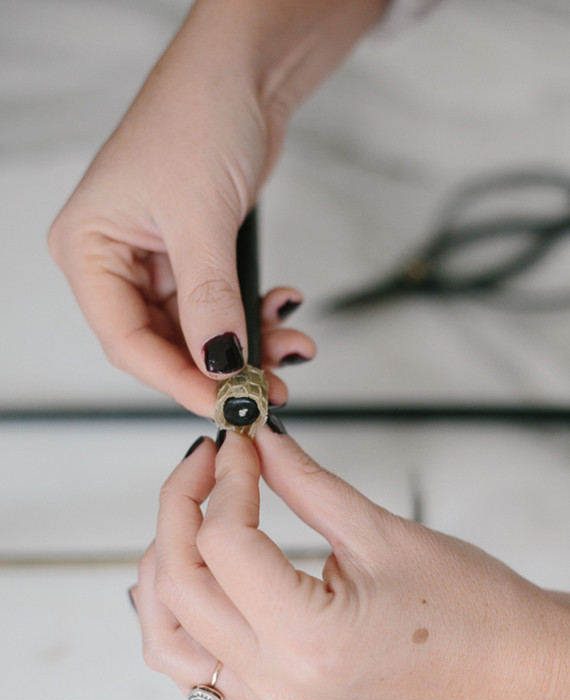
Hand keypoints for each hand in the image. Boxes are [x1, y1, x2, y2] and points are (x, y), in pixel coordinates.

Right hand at [47, 0, 384, 415]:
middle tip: (265, 390)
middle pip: (162, 343)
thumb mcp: (199, 218)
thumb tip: (219, 365)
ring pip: (198, 332)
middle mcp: (115, 260)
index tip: (225, 401)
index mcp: (87, 249)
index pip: (125, 340)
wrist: (244, 71)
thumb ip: (209, 300)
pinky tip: (284, 308)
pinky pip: (220, 307)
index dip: (177, 378)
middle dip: (219, 367)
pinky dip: (253, 316)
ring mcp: (156, 261)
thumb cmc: (198, 115)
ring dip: (246, 346)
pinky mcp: (194, 257)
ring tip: (290, 348)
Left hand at [133, 427, 569, 699]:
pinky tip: (198, 573)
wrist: (504, 662)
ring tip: (193, 516)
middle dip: (180, 508)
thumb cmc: (466, 605)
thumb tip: (259, 442)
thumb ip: (304, 482)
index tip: (244, 445)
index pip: (224, 545)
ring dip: (165, 569)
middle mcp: (276, 681)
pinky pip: (192, 668)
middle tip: (209, 462)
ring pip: (166, 638)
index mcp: (308, 639)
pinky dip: (179, 616)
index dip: (228, 480)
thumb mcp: (379, 530)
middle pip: (179, 586)